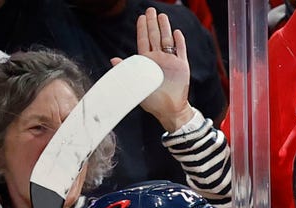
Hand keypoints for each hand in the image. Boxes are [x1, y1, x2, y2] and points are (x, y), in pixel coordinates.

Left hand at [115, 7, 193, 131]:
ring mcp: (171, 62)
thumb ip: (126, 70)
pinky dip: (180, 42)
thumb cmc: (151, 100)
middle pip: (155, 37)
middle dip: (153, 23)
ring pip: (168, 41)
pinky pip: (181, 51)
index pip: (144, 41)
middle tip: (151, 9)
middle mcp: (159, 59)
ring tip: (163, 16)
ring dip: (165, 28)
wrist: (170, 110)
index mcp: (147, 62)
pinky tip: (177, 32)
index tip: (141, 17)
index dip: (142, 28)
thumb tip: (113, 59)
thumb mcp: (135, 84)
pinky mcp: (182, 67)